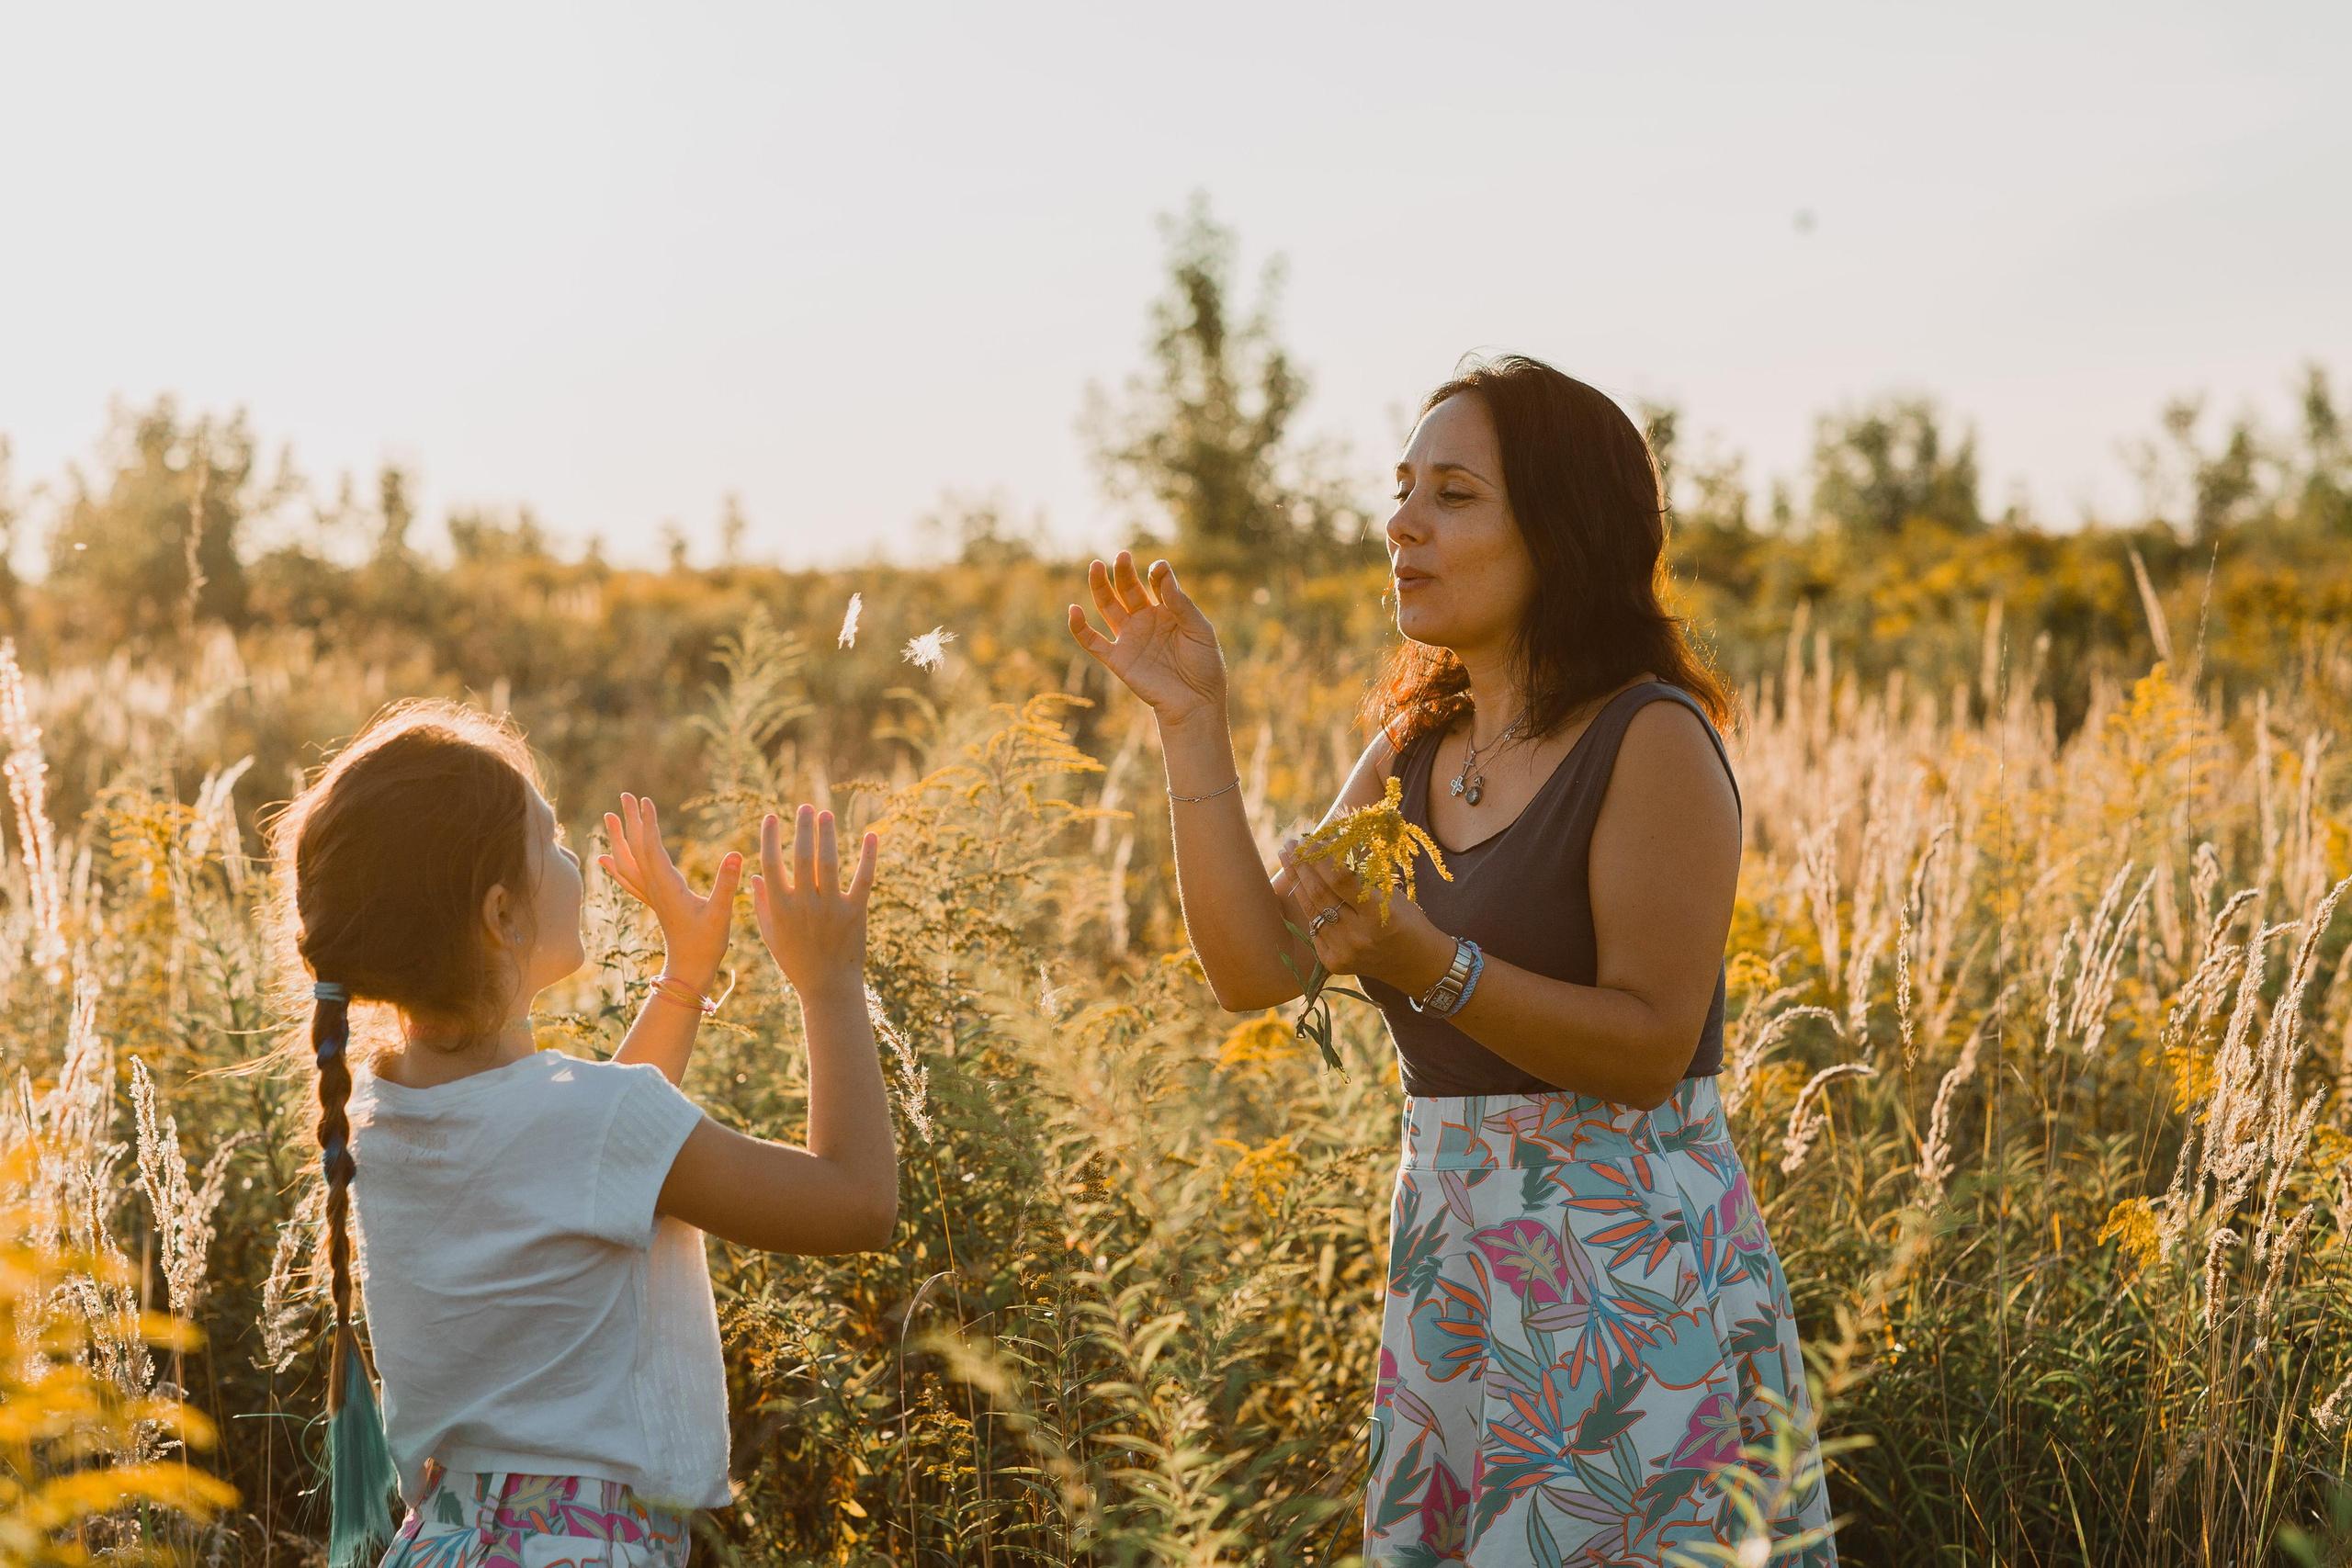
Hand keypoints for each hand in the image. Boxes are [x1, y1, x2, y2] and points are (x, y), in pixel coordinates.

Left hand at [600, 793, 741, 990]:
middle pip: (637, 849)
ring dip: (619, 838)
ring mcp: (652, 895)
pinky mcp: (655, 902)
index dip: (648, 824)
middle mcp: (655, 888)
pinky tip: (605, 858)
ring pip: (629, 862)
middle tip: (625, 795)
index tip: (644, 801)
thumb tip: (736, 854)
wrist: (691, 968)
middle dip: (630, 821)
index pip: (653, 848)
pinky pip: (629, 880)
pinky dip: (616, 866)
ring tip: (610, 817)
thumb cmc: (707, 942)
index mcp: (668, 886)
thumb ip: (727, 883)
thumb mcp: (721, 912)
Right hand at [752, 805, 878, 1000]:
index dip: (770, 838)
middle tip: (805, 807)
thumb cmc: (796, 960)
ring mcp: (832, 908)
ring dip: (828, 835)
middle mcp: (805, 905)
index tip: (771, 817)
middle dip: (802, 828)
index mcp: (781, 908)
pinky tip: (871, 834)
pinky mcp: (857, 913)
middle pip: (802, 857)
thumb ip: (762, 904)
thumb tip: (755, 874)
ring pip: (829, 863)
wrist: (828, 988)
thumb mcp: (772, 934)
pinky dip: (869, 856)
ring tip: (826, 814)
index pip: (771, 864)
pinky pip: (864, 879)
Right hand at [1066, 552, 1227, 727]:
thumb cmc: (1204, 666)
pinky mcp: (1118, 659)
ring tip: (1096, 566)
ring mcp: (1130, 639)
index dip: (1156, 574)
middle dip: (1124, 573)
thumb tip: (1160, 571)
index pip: (1156, 584)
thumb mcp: (1199, 630)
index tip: (1158, 568)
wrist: (1196, 703)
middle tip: (1122, 556)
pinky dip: (1080, 628)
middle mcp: (1145, 621)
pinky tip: (1074, 610)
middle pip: (1128, 590)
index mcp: (1167, 611)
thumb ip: (1180, 602)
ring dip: (1100, 587)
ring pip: (1108, 607)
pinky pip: (1093, 642)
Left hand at [1278, 835, 1454, 992]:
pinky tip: (1301, 889)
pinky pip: (1314, 929)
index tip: (1309, 841)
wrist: (1415, 963)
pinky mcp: (1333, 963)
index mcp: (1378, 914)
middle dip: (1302, 866)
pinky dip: (1308, 907)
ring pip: (1311, 910)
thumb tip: (1328, 848)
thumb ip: (1360, 877)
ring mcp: (1344, 952)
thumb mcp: (1390, 894)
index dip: (1322, 859)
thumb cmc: (1406, 920)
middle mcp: (1359, 935)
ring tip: (1287, 860)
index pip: (1341, 881)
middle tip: (1290, 845)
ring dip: (1296, 883)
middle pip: (1320, 894)